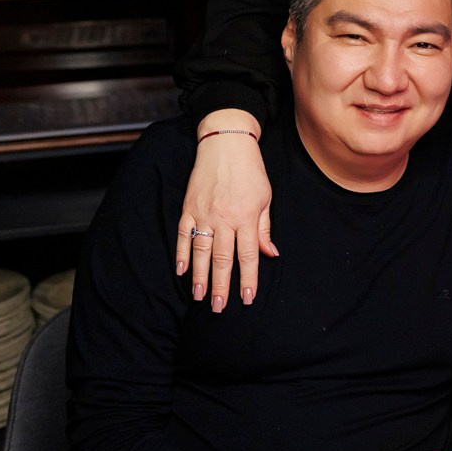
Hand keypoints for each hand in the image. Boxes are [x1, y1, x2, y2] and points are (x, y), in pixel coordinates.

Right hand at [176, 110, 275, 311]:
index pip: (248, 255)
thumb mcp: (265, 198)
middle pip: (222, 259)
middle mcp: (224, 218)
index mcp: (247, 216)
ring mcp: (203, 213)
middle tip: (218, 308)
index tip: (246, 299)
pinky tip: (182, 272)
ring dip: (200, 277)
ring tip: (200, 297)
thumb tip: (269, 254)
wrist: (225, 143)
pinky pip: (183, 236)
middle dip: (221, 286)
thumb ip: (264, 228)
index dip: (248, 279)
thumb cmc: (250, 170)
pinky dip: (182, 254)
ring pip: (201, 251)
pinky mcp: (188, 208)